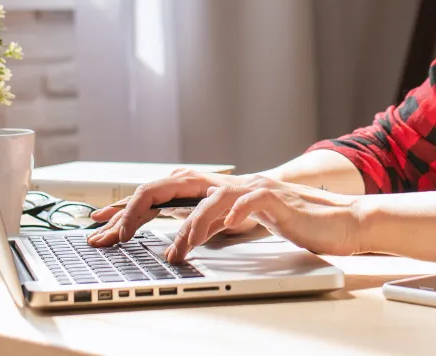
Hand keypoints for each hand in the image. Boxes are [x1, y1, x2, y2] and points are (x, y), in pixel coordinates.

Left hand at [86, 171, 364, 262]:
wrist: (338, 220)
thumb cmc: (290, 223)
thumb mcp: (238, 225)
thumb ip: (210, 224)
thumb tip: (176, 241)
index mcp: (214, 189)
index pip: (162, 191)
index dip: (127, 205)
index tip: (98, 224)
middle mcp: (226, 183)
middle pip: (169, 184)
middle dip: (136, 208)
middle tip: (112, 235)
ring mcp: (248, 188)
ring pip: (203, 196)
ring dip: (182, 226)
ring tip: (171, 252)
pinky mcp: (272, 198)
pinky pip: (241, 204)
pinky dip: (222, 219)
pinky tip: (211, 234)